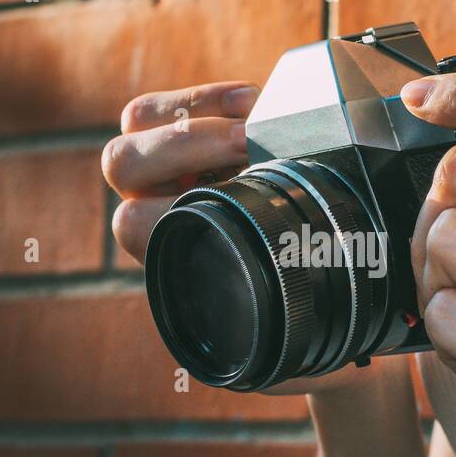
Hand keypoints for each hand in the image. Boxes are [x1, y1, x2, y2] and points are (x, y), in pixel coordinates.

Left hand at [101, 80, 400, 396]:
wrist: (335, 279)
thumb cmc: (311, 317)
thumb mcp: (292, 333)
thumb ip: (273, 345)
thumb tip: (276, 362)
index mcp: (168, 257)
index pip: (131, 221)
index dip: (174, 202)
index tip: (239, 193)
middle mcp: (156, 208)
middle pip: (121, 161)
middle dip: (187, 144)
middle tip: (250, 146)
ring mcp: (169, 167)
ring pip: (136, 122)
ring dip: (195, 113)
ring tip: (256, 119)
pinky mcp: (191, 131)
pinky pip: (172, 102)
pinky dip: (209, 94)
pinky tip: (255, 100)